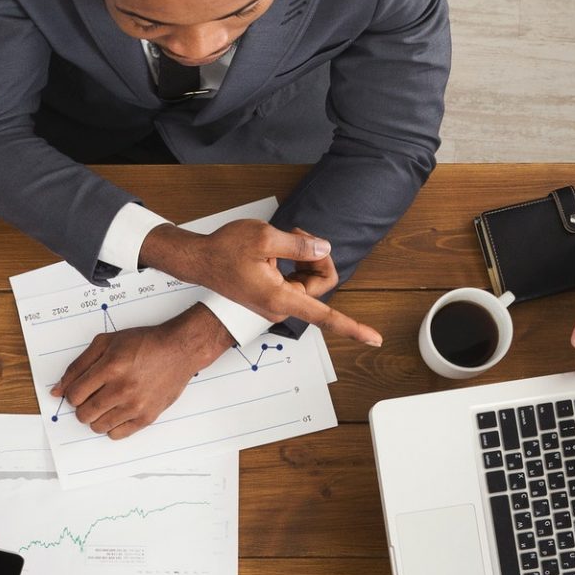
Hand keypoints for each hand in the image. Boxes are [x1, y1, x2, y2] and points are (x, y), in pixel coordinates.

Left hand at [52, 307, 228, 437]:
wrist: (179, 350)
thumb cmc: (143, 343)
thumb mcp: (106, 343)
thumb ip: (78, 366)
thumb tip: (57, 390)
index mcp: (110, 367)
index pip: (74, 395)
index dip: (72, 394)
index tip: (79, 390)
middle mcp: (122, 389)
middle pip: (84, 414)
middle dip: (82, 407)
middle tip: (92, 396)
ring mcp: (136, 406)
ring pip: (98, 427)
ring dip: (96, 417)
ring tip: (106, 403)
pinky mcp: (147, 417)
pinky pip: (116, 435)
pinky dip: (111, 427)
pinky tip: (117, 412)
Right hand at [144, 220, 382, 345]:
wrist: (200, 259)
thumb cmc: (224, 251)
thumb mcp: (264, 238)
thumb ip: (299, 245)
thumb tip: (324, 249)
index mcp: (280, 298)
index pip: (325, 317)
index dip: (353, 327)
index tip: (374, 339)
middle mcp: (281, 305)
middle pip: (321, 284)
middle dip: (317, 257)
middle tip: (297, 235)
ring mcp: (277, 302)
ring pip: (311, 281)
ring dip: (304, 256)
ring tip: (284, 240)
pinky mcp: (273, 295)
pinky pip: (299, 280)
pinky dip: (296, 261)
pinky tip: (280, 249)